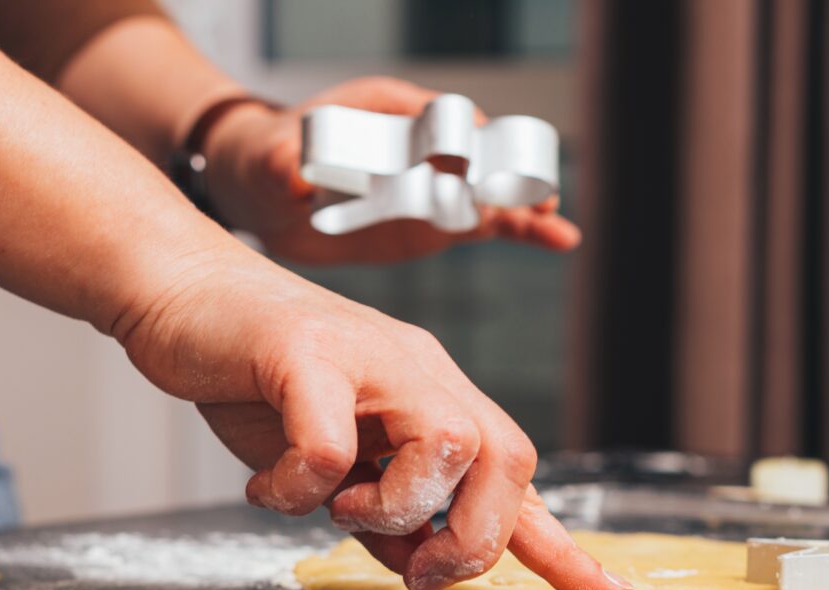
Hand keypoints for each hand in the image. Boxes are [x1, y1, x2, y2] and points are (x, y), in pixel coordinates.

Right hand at [114, 248, 633, 589]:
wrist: (183, 296)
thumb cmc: (261, 384)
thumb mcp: (340, 465)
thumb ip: (388, 512)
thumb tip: (425, 565)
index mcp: (437, 400)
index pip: (517, 477)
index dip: (563, 546)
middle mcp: (422, 372)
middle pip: (507, 457)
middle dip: (472, 537)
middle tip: (418, 568)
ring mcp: (371, 358)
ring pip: (444, 448)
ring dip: (389, 508)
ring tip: (332, 506)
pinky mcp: (306, 353)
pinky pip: (328, 448)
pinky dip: (296, 488)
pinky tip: (266, 483)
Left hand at [202, 77, 580, 263]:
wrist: (268, 195)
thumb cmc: (269, 161)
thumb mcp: (271, 159)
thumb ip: (284, 163)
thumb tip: (295, 173)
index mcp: (389, 110)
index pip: (438, 116)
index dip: (460, 137)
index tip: (475, 160)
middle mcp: (422, 143)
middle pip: (477, 151)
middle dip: (506, 173)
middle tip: (534, 196)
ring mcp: (434, 182)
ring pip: (491, 189)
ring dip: (525, 204)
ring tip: (556, 226)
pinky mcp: (437, 218)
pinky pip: (486, 222)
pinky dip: (521, 229)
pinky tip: (560, 240)